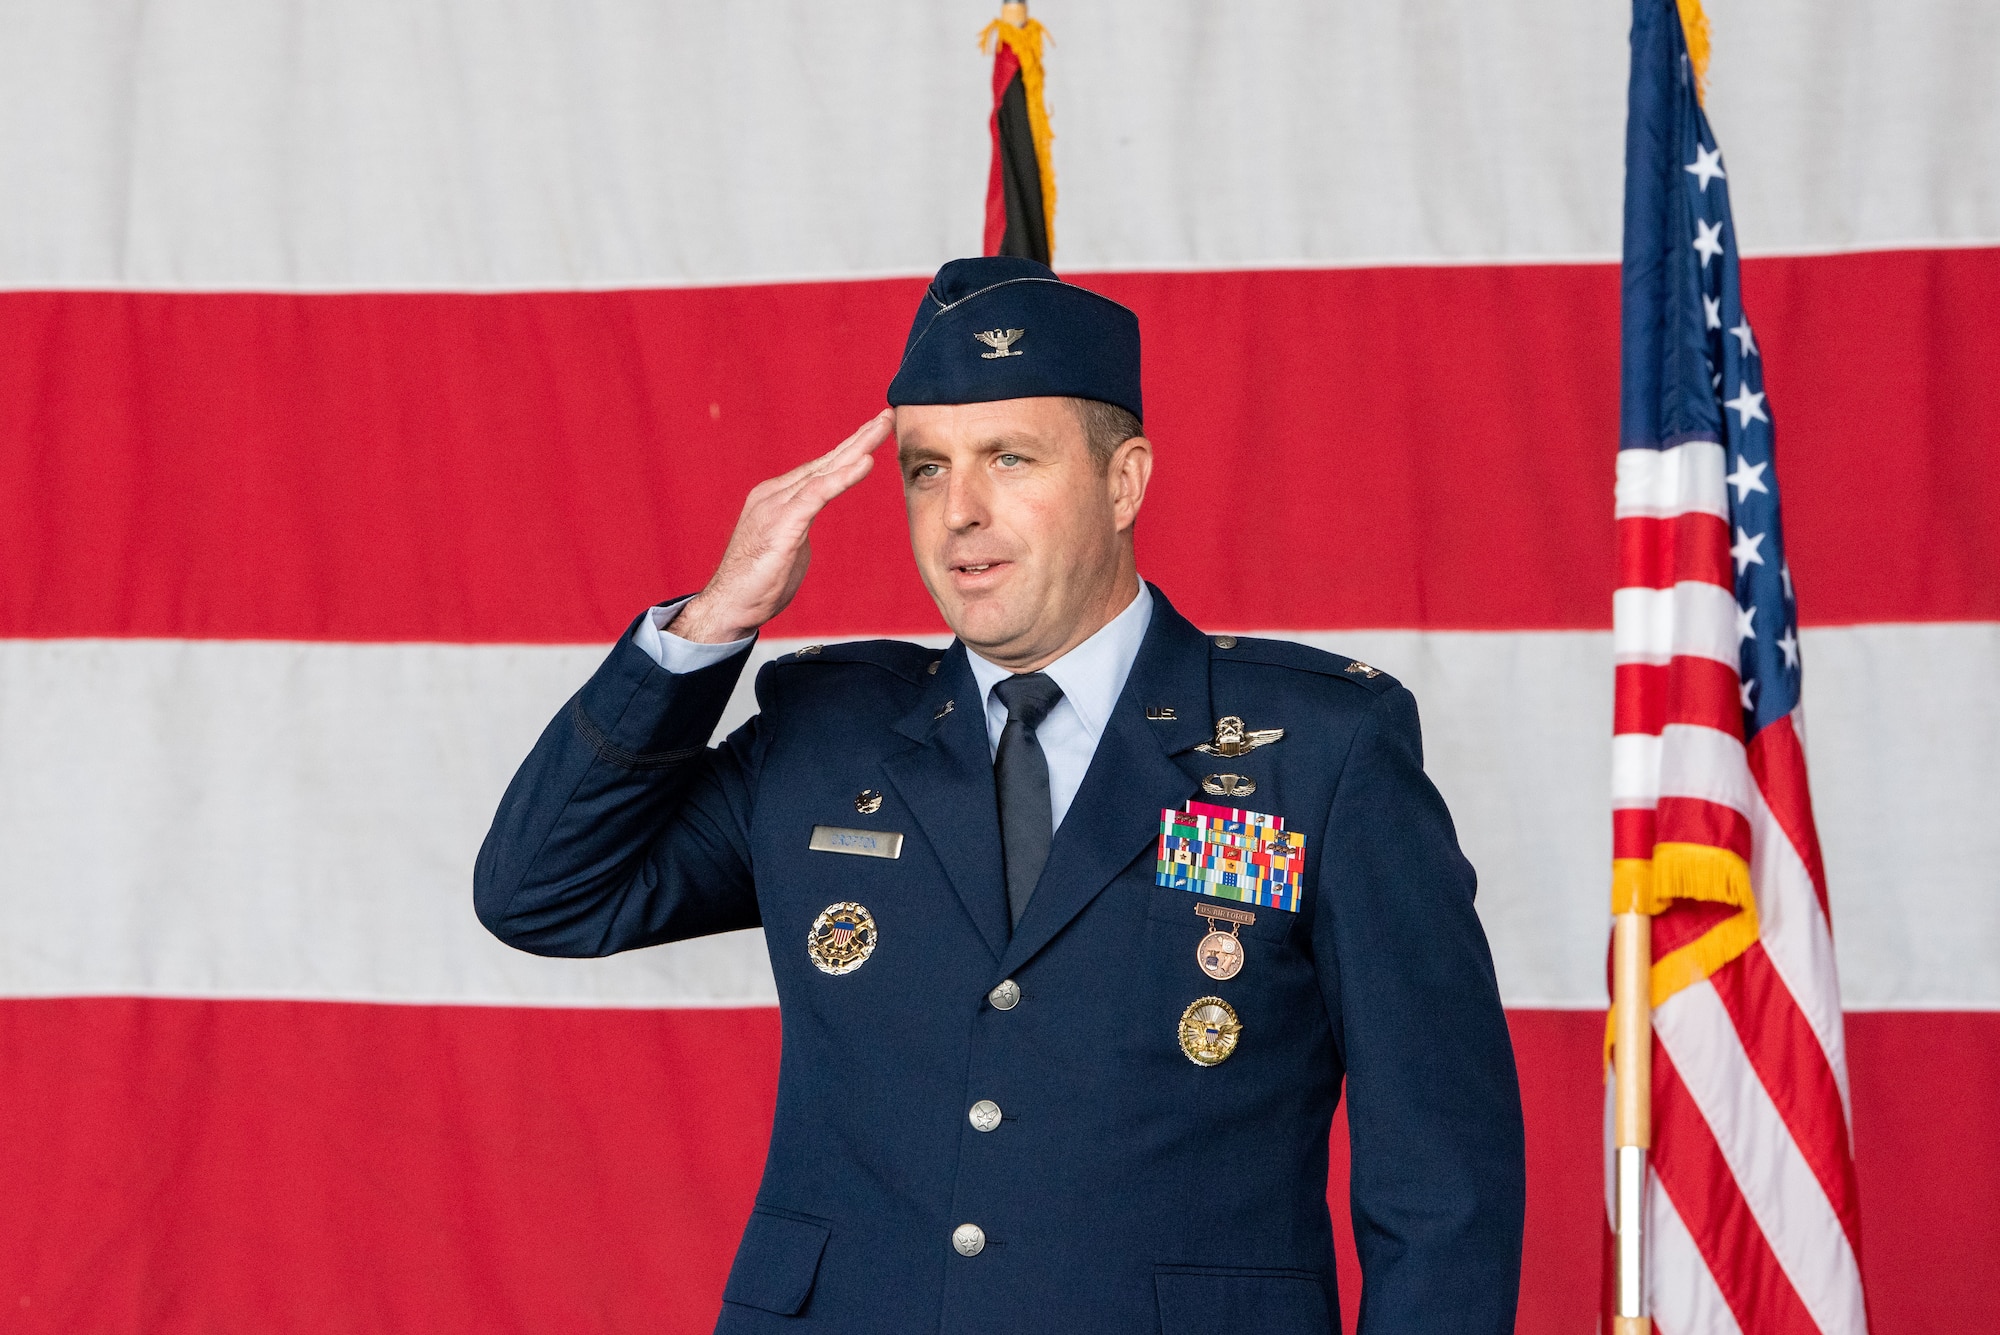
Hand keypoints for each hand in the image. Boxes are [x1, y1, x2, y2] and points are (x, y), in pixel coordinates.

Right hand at [669, 410, 893, 642]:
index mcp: (776, 498)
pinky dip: (843, 477)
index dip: (848, 450)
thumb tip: (807, 528)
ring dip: (856, 448)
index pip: (818, 469)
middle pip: (824, 461)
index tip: (874, 433)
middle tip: (886, 417)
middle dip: (858, 438)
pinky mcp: (782, 524)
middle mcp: (774, 495)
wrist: (728, 607)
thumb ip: (797, 529)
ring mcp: (776, 507)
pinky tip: (865, 463)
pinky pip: (818, 494)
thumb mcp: (785, 548)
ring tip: (882, 428)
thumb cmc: (756, 584)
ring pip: (823, 470)